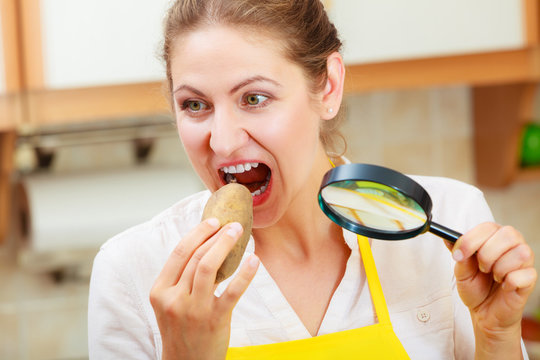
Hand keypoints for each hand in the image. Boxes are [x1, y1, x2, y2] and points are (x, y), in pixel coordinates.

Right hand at [150, 218, 258, 359]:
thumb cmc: (181, 329)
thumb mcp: (170, 304)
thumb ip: (181, 279)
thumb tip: (205, 245)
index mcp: (160, 291)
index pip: (178, 253)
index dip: (197, 234)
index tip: (212, 221)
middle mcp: (174, 299)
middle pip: (195, 257)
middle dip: (216, 236)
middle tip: (233, 225)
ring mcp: (193, 310)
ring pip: (208, 267)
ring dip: (226, 245)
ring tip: (239, 233)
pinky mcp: (214, 320)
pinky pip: (232, 291)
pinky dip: (245, 274)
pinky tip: (254, 261)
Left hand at [450, 222, 536, 357]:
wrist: (485, 313)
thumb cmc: (476, 288)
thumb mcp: (461, 271)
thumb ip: (459, 254)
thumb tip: (448, 238)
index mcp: (494, 237)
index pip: (488, 227)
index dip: (471, 239)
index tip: (459, 254)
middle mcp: (512, 245)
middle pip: (508, 234)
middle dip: (487, 253)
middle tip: (481, 268)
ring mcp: (524, 262)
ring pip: (520, 253)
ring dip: (499, 268)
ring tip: (493, 277)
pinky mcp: (530, 279)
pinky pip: (523, 275)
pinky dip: (508, 282)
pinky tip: (504, 286)